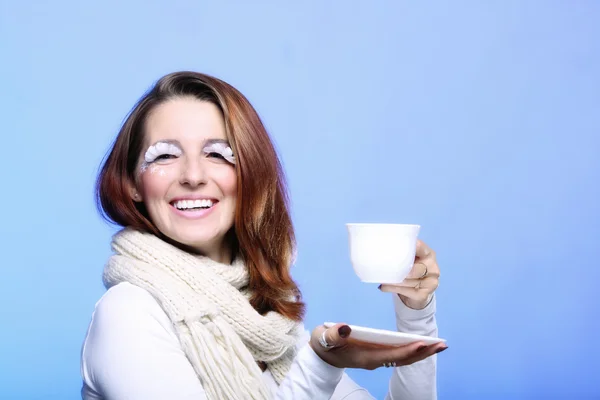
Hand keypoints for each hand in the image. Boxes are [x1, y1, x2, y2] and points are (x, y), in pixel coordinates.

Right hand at [309, 323, 446, 369]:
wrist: (321, 357)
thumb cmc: (324, 345)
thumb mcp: (325, 338)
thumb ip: (334, 334)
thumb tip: (345, 328)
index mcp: (365, 357)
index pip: (391, 355)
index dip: (407, 350)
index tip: (423, 344)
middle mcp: (374, 361)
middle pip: (404, 359)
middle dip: (423, 352)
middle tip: (442, 344)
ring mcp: (377, 359)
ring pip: (404, 358)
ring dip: (422, 352)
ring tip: (439, 345)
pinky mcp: (377, 355)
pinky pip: (399, 355)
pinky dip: (413, 350)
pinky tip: (423, 345)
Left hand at [379, 239, 439, 308]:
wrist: (417, 294)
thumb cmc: (411, 271)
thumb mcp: (409, 260)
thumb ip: (402, 254)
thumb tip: (383, 248)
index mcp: (428, 255)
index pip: (421, 248)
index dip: (411, 247)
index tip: (397, 246)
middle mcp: (433, 268)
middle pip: (416, 268)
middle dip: (400, 269)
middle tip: (386, 268)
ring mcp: (430, 283)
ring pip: (408, 281)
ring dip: (392, 280)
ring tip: (381, 278)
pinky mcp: (423, 295)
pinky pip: (405, 291)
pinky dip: (392, 288)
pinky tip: (383, 287)